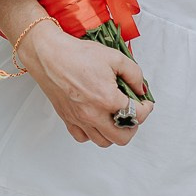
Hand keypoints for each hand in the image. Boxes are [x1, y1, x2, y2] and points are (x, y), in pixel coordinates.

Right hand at [14, 19, 151, 147]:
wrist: (49, 55)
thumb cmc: (77, 54)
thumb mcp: (115, 57)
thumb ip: (134, 74)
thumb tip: (140, 89)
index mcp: (107, 99)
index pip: (137, 116)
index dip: (146, 108)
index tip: (145, 103)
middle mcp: (93, 114)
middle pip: (122, 137)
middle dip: (132, 126)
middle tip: (132, 113)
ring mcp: (79, 119)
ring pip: (103, 141)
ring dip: (113, 132)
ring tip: (115, 116)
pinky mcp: (67, 119)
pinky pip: (83, 137)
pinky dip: (93, 133)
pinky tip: (96, 119)